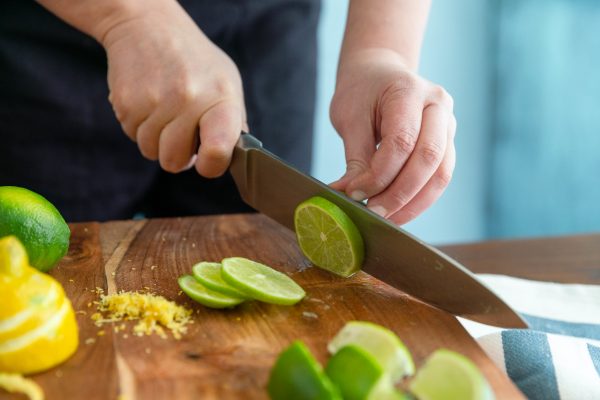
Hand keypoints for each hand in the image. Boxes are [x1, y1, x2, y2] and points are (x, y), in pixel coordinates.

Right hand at [103, 4, 245, 175]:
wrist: (147, 26)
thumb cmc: (193, 58)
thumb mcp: (226, 81)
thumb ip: (233, 121)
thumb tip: (233, 156)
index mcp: (220, 99)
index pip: (217, 153)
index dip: (211, 166)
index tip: (207, 160)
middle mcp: (188, 101)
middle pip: (175, 162)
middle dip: (178, 152)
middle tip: (182, 129)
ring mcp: (155, 103)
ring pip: (151, 151)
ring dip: (157, 139)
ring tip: (165, 111)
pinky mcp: (127, 104)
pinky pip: (133, 136)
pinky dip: (140, 126)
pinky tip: (149, 102)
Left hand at [330, 48, 455, 224]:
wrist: (378, 73)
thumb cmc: (361, 92)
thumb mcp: (350, 118)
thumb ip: (356, 158)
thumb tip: (350, 195)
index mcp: (409, 91)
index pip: (400, 142)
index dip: (378, 175)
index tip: (354, 194)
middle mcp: (438, 105)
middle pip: (428, 159)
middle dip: (399, 194)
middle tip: (373, 214)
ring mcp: (448, 124)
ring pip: (442, 173)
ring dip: (414, 203)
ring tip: (387, 219)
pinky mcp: (447, 143)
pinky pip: (440, 177)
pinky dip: (421, 198)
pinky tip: (399, 211)